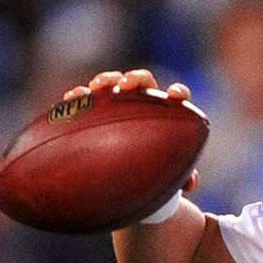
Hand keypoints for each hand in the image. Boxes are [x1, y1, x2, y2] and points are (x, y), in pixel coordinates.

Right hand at [63, 68, 199, 192]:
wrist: (128, 168)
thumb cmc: (155, 165)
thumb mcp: (169, 173)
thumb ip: (182, 175)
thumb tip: (191, 184)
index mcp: (167, 111)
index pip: (176, 96)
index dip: (177, 92)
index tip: (174, 95)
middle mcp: (144, 101)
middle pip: (143, 81)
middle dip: (135, 78)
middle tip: (125, 86)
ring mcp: (119, 101)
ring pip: (114, 82)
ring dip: (106, 79)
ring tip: (95, 87)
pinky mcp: (96, 108)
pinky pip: (88, 97)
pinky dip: (80, 95)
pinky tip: (70, 98)